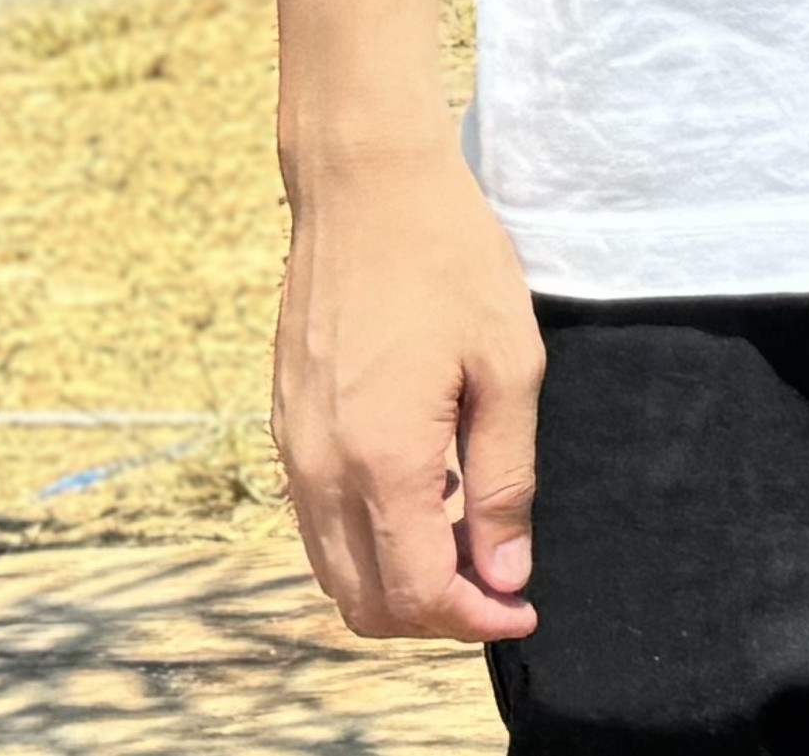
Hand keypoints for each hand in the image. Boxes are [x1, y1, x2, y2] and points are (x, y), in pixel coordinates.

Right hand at [272, 144, 543, 641]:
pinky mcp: (284, 428)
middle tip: (501, 586)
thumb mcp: (509, 367)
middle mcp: (320, 470)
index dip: (475, 619)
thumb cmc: (451, 264)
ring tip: (469, 545)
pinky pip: (316, 524)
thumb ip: (504, 480)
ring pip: (333, 571)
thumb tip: (505, 573)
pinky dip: (367, 543)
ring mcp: (293, 450)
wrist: (366, 191)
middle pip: (364, 601)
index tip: (524, 608)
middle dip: (436, 616)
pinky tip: (426, 502)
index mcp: (381, 460)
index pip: (417, 591)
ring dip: (398, 584)